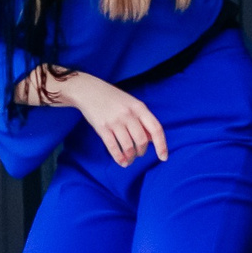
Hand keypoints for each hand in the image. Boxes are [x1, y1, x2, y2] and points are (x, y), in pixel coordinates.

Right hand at [43, 71, 170, 166]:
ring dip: (131, 157)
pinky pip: (113, 147)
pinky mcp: (102, 128)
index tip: (163, 157)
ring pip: (128, 146)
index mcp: (139, 107)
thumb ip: (142, 120)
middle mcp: (128, 114)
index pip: (156, 129)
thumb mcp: (131, 104)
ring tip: (130, 159)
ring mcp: (114, 121)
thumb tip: (152, 140)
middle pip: (142, 141)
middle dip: (142, 151)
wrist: (88, 90)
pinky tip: (122, 162)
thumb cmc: (112, 98)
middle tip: (139, 154)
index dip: (162, 145)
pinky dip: (119, 157)